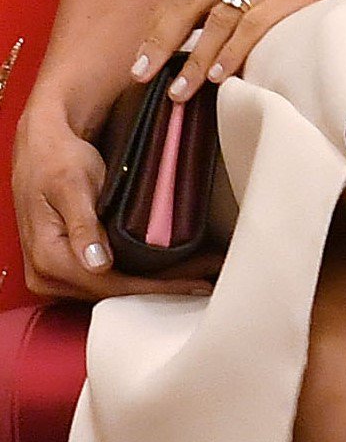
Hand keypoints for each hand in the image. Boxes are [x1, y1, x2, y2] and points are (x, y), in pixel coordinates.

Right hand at [12, 91, 210, 301]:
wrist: (42, 149)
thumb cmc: (57, 160)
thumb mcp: (73, 187)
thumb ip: (85, 226)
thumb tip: (97, 264)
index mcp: (48, 258)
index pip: (110, 285)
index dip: (155, 287)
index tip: (192, 283)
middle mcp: (47, 274)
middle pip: (114, 292)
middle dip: (162, 286)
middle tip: (206, 278)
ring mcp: (55, 274)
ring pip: (113, 288)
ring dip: (154, 283)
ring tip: (198, 275)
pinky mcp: (67, 266)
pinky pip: (107, 278)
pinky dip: (139, 275)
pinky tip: (169, 271)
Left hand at [132, 0, 345, 103]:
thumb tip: (187, 37)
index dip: (156, 23)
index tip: (142, 58)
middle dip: (162, 40)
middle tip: (145, 76)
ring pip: (220, 15)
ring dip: (196, 57)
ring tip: (181, 88)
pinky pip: (257, 23)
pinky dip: (234, 52)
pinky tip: (222, 74)